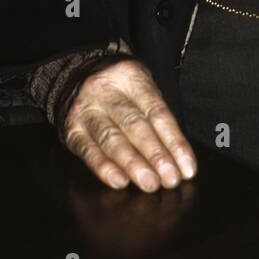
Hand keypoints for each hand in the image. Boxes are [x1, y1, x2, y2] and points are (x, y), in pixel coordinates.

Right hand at [60, 57, 197, 191]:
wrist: (74, 74)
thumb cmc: (118, 88)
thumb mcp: (139, 87)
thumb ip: (156, 117)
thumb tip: (178, 158)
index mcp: (130, 77)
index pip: (157, 112)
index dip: (174, 142)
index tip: (187, 168)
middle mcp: (106, 91)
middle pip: (135, 125)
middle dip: (155, 155)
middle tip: (170, 179)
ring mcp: (86, 110)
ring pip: (111, 139)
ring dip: (133, 165)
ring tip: (150, 183)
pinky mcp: (71, 130)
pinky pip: (88, 151)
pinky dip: (104, 168)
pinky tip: (119, 181)